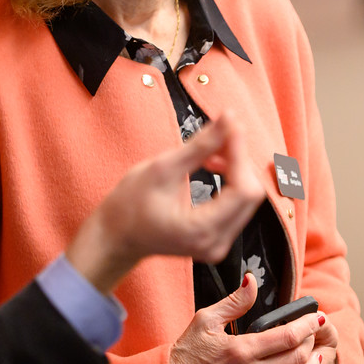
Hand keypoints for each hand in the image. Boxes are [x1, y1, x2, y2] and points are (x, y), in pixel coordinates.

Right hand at [65, 114, 264, 294]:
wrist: (114, 236)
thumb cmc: (129, 207)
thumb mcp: (162, 168)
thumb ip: (201, 145)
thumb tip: (229, 119)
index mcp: (201, 230)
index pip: (243, 190)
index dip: (240, 153)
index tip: (231, 126)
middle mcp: (215, 243)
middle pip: (249, 194)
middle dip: (238, 159)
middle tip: (221, 133)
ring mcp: (217, 244)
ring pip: (245, 198)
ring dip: (234, 168)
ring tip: (212, 149)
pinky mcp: (216, 238)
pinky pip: (235, 205)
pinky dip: (229, 180)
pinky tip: (213, 164)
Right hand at [165, 272, 325, 363]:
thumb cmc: (185, 355)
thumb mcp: (205, 320)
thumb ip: (235, 301)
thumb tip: (252, 281)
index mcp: (240, 350)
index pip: (289, 337)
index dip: (308, 325)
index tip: (316, 317)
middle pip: (298, 361)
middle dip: (314, 345)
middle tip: (316, 337)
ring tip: (314, 362)